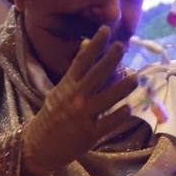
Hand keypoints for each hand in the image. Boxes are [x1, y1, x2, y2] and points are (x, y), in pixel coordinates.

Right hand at [21, 25, 138, 175]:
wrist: (40, 146)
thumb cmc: (52, 115)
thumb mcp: (60, 90)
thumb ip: (76, 70)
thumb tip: (87, 44)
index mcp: (67, 86)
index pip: (82, 60)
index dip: (94, 44)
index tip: (105, 30)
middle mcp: (75, 98)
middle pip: (96, 74)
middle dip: (110, 59)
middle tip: (122, 46)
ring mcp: (82, 116)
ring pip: (107, 98)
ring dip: (123, 87)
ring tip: (135, 77)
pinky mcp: (89, 134)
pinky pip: (108, 123)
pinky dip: (119, 115)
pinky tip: (129, 108)